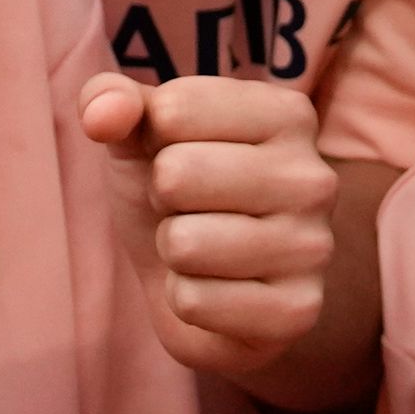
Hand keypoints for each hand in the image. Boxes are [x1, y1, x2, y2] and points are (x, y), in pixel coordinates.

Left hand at [81, 73, 339, 377]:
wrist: (213, 293)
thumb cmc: (181, 199)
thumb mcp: (141, 136)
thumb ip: (111, 100)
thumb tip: (100, 116)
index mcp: (289, 114)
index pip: (174, 110)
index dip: (153, 143)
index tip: (185, 158)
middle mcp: (315, 178)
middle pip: (175, 175)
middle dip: (161, 200)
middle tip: (191, 212)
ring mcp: (313, 249)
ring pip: (183, 243)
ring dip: (172, 252)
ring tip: (203, 250)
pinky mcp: (298, 313)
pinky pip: (192, 301)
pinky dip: (184, 301)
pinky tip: (218, 293)